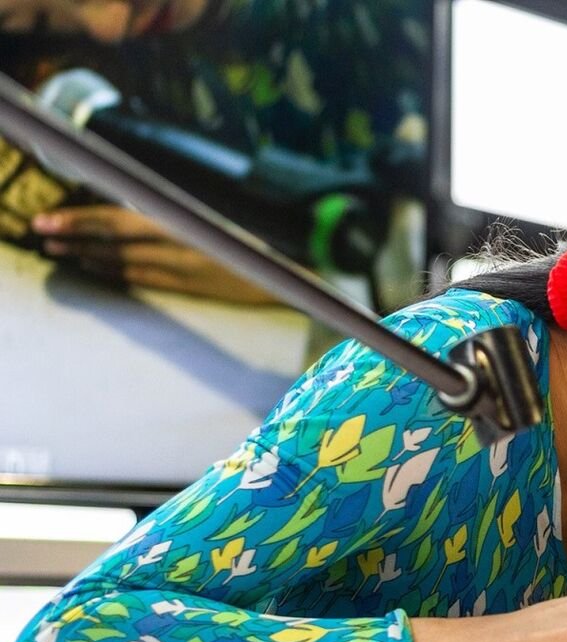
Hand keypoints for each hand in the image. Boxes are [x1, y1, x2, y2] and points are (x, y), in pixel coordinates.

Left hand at [32, 206, 279, 304]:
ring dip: (90, 256)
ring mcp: (187, 271)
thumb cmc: (262, 242)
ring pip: (126, 262)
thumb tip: (140, 203)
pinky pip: (147, 280)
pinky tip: (98, 270)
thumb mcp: (221, 217)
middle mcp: (183, 247)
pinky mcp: (194, 288)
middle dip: (77, 237)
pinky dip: (117, 274)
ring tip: (60, 251)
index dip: (84, 219)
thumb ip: (182, 212)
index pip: (123, 219)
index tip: (53, 219)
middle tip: (44, 234)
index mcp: (188, 223)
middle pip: (117, 241)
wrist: (297, 275)